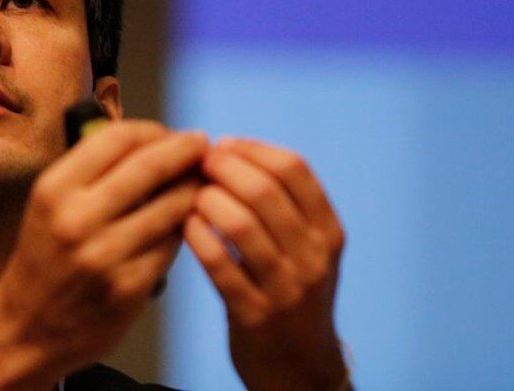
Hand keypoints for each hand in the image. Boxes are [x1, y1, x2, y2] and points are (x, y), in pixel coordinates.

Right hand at [0, 121, 207, 389]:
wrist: (25, 329)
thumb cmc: (44, 257)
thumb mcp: (50, 204)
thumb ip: (92, 171)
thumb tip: (150, 139)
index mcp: (55, 189)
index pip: (117, 138)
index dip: (153, 130)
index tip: (171, 133)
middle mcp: (77, 218)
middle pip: (150, 165)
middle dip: (185, 150)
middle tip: (203, 146)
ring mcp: (104, 256)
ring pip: (171, 205)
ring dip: (194, 188)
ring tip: (203, 182)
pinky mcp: (127, 288)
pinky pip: (172, 245)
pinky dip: (185, 228)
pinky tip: (188, 222)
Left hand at [185, 139, 347, 390]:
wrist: (301, 367)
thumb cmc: (291, 290)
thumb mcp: (306, 246)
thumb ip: (281, 203)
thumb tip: (227, 150)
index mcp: (327, 231)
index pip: (294, 169)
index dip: (251, 148)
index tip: (222, 145)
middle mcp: (313, 257)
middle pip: (264, 190)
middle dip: (222, 168)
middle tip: (196, 165)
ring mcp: (286, 288)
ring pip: (239, 223)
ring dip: (205, 199)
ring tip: (189, 195)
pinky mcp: (255, 315)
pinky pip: (218, 264)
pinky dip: (196, 236)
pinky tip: (185, 226)